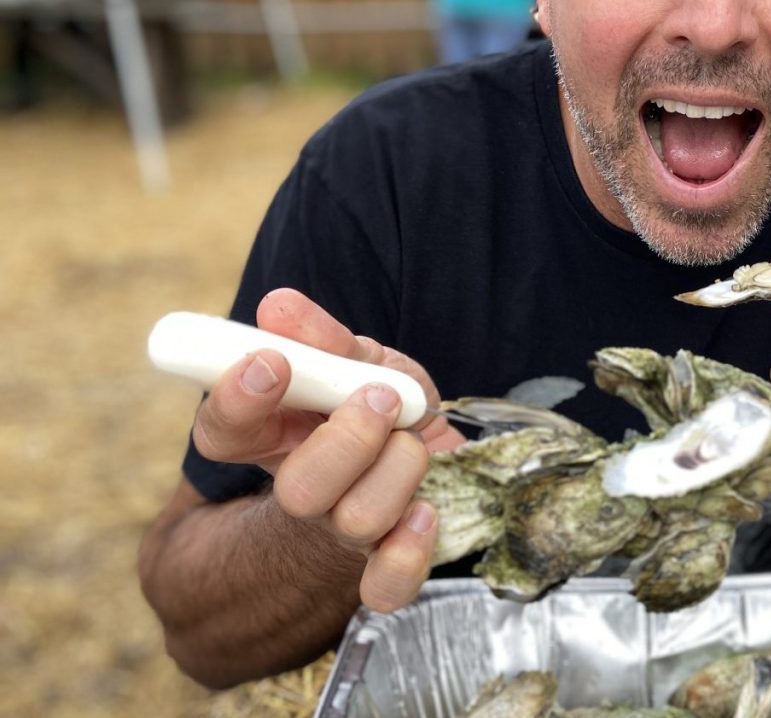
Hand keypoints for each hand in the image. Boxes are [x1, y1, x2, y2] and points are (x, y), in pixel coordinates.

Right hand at [190, 289, 464, 610]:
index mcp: (275, 435)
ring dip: (399, 467)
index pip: (224, 432)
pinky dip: (410, 549)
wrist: (428, 451)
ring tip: (413, 437)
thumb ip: (322, 337)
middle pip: (298, 490)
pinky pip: (387, 583)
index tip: (271, 362)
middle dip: (347, 440)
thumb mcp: (357, 357)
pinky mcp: (385, 563)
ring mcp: (344, 530)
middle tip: (379, 397)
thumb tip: (279, 305)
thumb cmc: (379, 398)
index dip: (237, 401)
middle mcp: (302, 489)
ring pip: (358, 520)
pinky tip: (425, 510)